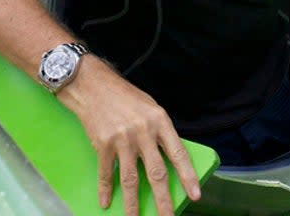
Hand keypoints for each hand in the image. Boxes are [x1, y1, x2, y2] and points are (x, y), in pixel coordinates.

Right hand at [59, 59, 200, 214]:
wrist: (93, 85)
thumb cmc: (125, 97)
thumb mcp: (151, 108)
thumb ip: (161, 133)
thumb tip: (170, 160)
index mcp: (160, 121)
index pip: (179, 154)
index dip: (188, 176)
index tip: (195, 195)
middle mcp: (143, 131)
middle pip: (156, 173)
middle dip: (163, 200)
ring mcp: (122, 139)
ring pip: (130, 179)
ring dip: (133, 204)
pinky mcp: (103, 144)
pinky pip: (106, 172)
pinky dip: (106, 189)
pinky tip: (106, 203)